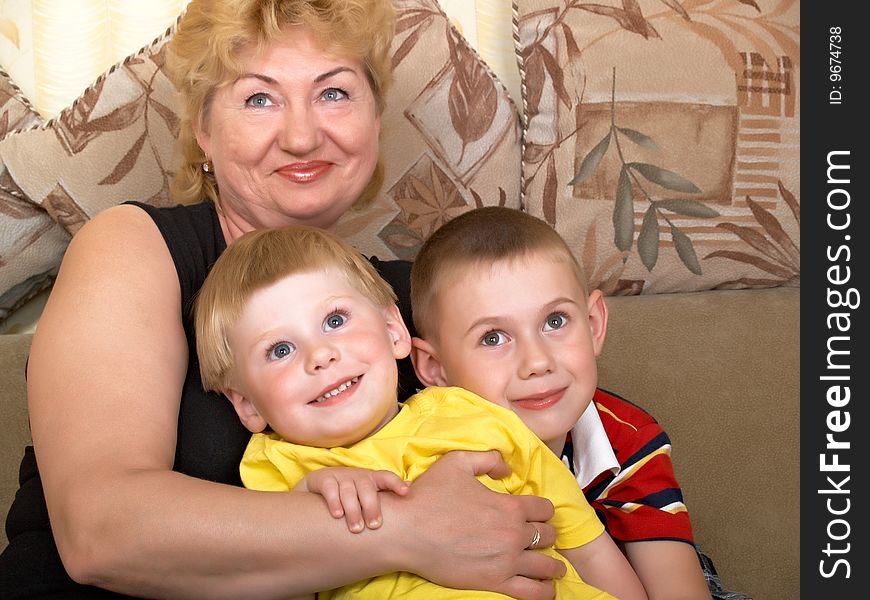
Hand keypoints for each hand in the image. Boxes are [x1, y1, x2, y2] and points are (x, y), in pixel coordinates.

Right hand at [297, 467, 409, 532]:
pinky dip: (334, 501)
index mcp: (371, 479)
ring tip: (356, 528)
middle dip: (371, 506)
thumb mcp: (367, 493)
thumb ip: (385, 493)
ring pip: (349, 490)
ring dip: (353, 510)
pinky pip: (330, 489)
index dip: (396, 483)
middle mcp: (357, 475)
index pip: (386, 477)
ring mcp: (340, 476)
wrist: (317, 488)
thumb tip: (411, 489)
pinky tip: (337, 515)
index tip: (406, 492)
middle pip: (367, 487)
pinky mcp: (324, 479)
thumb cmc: (350, 494)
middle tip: (373, 526)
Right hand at [389, 450, 565, 599]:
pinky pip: (533, 592)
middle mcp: (514, 534)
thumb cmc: (429, 496)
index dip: (543, 509)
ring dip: (553, 564)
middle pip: (548, 536)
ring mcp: (507, 561)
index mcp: (509, 506)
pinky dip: (546, 590)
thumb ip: (488, 459)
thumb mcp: (457, 462)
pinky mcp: (495, 583)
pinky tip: (548, 588)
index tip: (539, 513)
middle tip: (541, 537)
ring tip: (554, 567)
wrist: (406, 531)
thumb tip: (507, 468)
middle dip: (546, 534)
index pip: (544, 509)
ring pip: (547, 565)